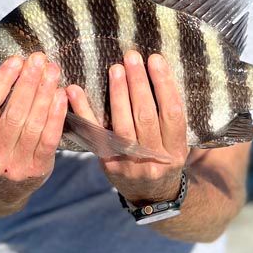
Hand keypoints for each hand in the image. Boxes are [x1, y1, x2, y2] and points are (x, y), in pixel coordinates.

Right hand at [0, 52, 66, 184]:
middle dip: (28, 82)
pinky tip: (61, 95)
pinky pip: (49, 138)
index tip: (15, 60)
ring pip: (33, 124)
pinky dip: (56, 115)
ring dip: (45, 93)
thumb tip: (17, 66)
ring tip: (52, 70)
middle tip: (39, 59)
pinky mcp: (37, 170)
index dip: (1, 82)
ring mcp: (16, 165)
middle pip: (14, 113)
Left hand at [67, 51, 187, 203]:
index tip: (155, 59)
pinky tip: (75, 90)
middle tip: (131, 57)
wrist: (150, 195)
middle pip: (146, 116)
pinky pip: (94, 134)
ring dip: (118, 95)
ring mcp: (128, 162)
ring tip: (115, 69)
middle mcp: (154, 158)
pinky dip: (83, 111)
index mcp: (176, 149)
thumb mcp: (177, 142)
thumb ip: (171, 116)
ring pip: (122, 126)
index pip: (172, 113)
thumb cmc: (164, 157)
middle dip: (138, 84)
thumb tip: (162, 72)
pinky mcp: (107, 162)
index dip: (164, 85)